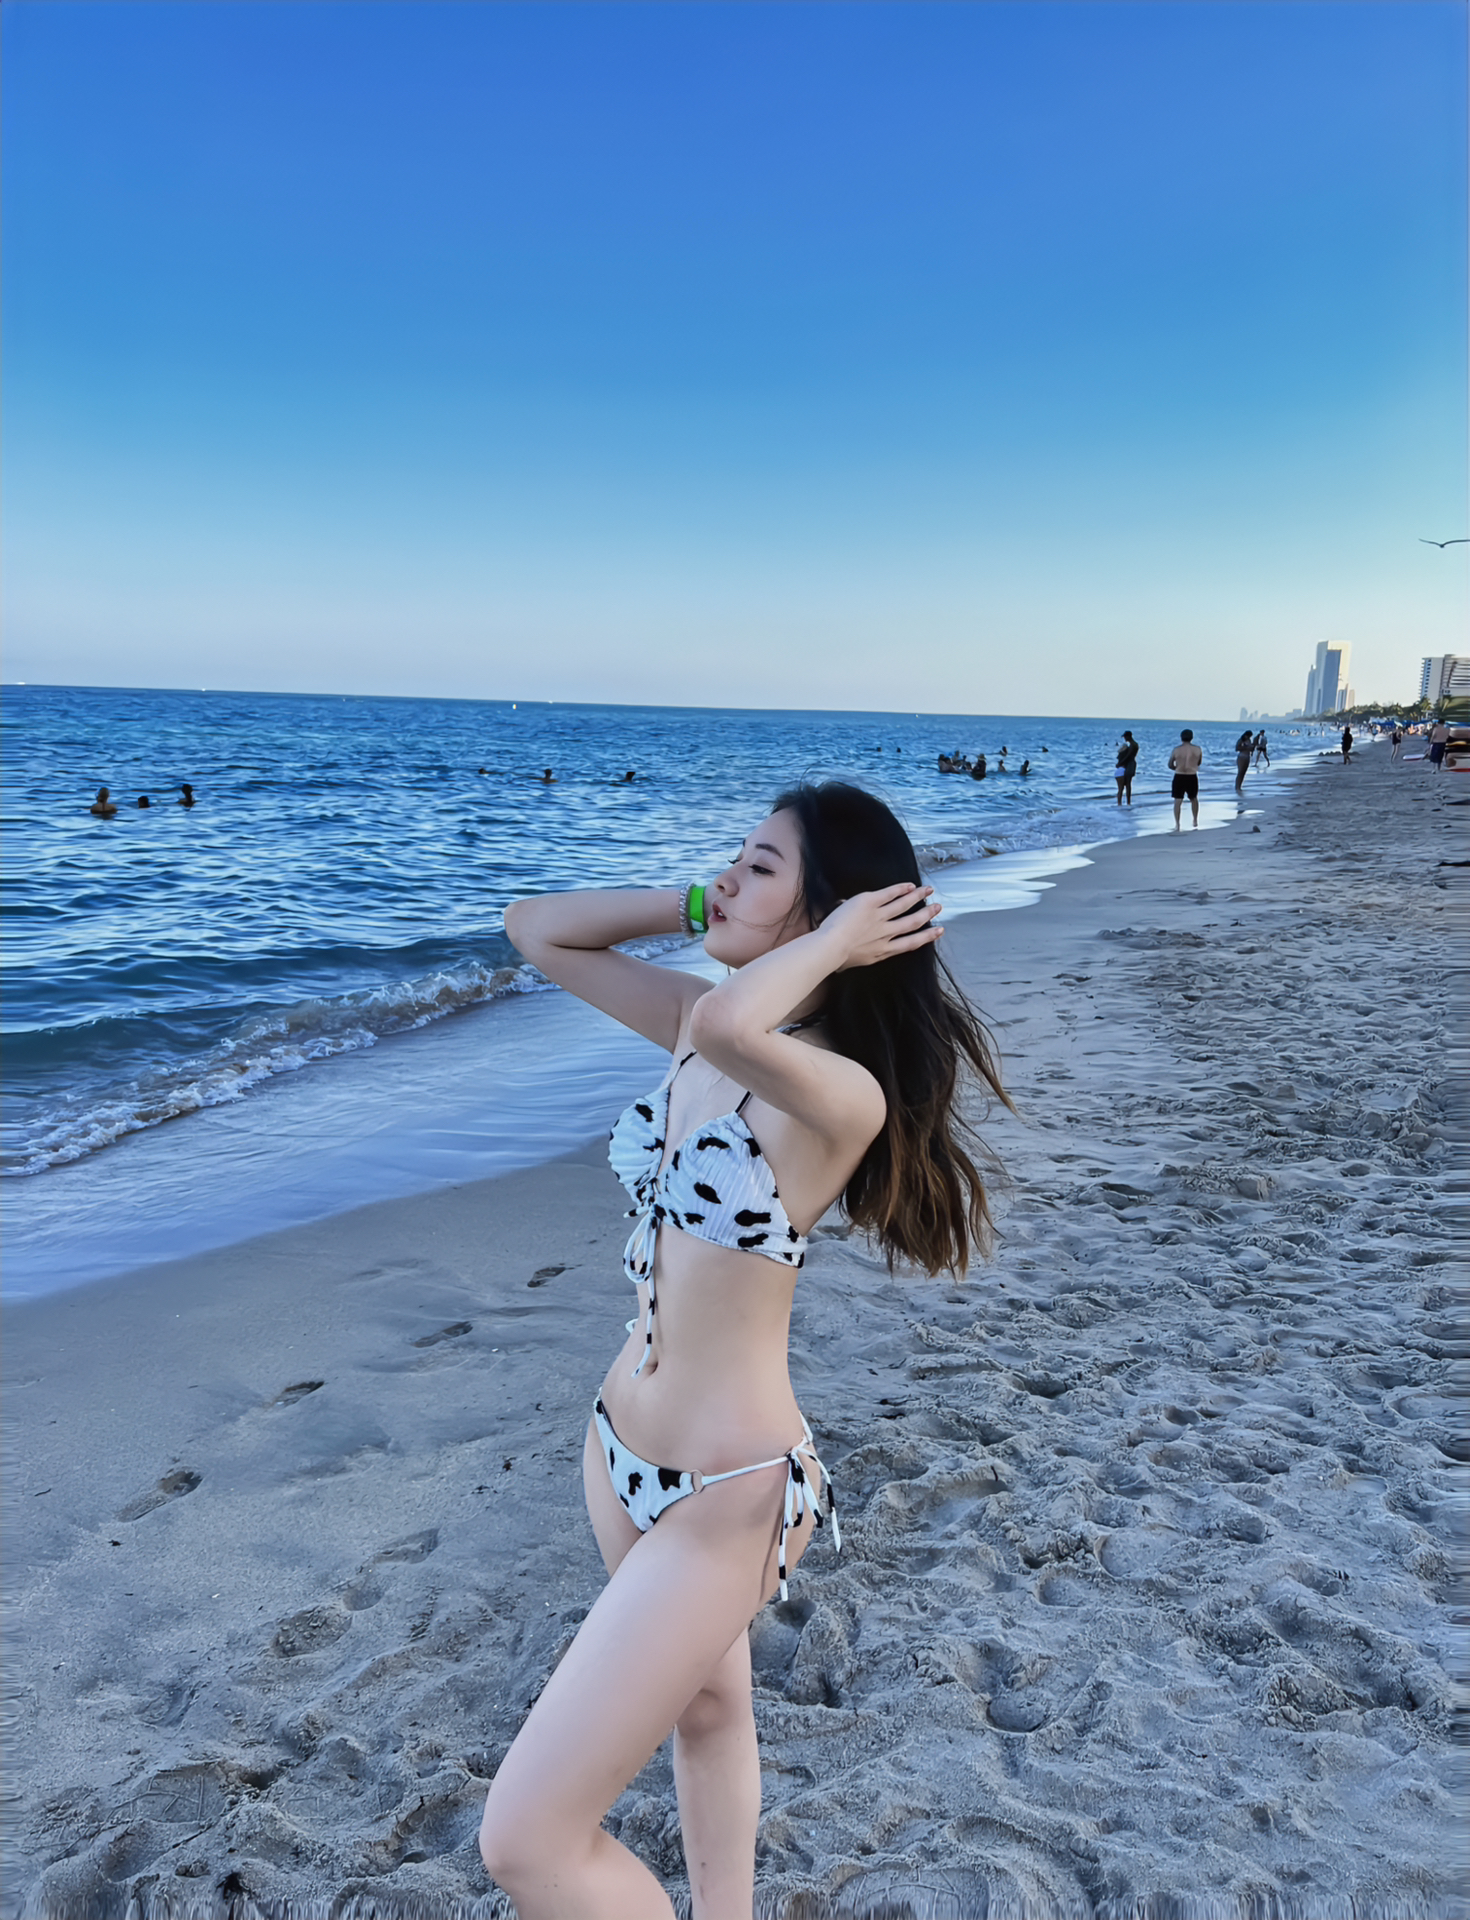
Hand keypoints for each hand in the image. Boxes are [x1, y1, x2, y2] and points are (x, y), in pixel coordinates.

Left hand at [817, 883, 942, 969]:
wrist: (830, 948)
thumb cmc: (836, 959)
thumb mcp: (855, 962)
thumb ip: (861, 953)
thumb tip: (855, 949)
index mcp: (882, 951)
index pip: (910, 943)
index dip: (927, 936)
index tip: (938, 931)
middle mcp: (885, 934)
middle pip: (912, 923)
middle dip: (927, 914)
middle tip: (938, 907)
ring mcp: (879, 918)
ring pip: (904, 905)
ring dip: (918, 897)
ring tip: (928, 890)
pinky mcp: (870, 903)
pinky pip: (889, 894)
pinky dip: (901, 889)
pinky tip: (909, 885)